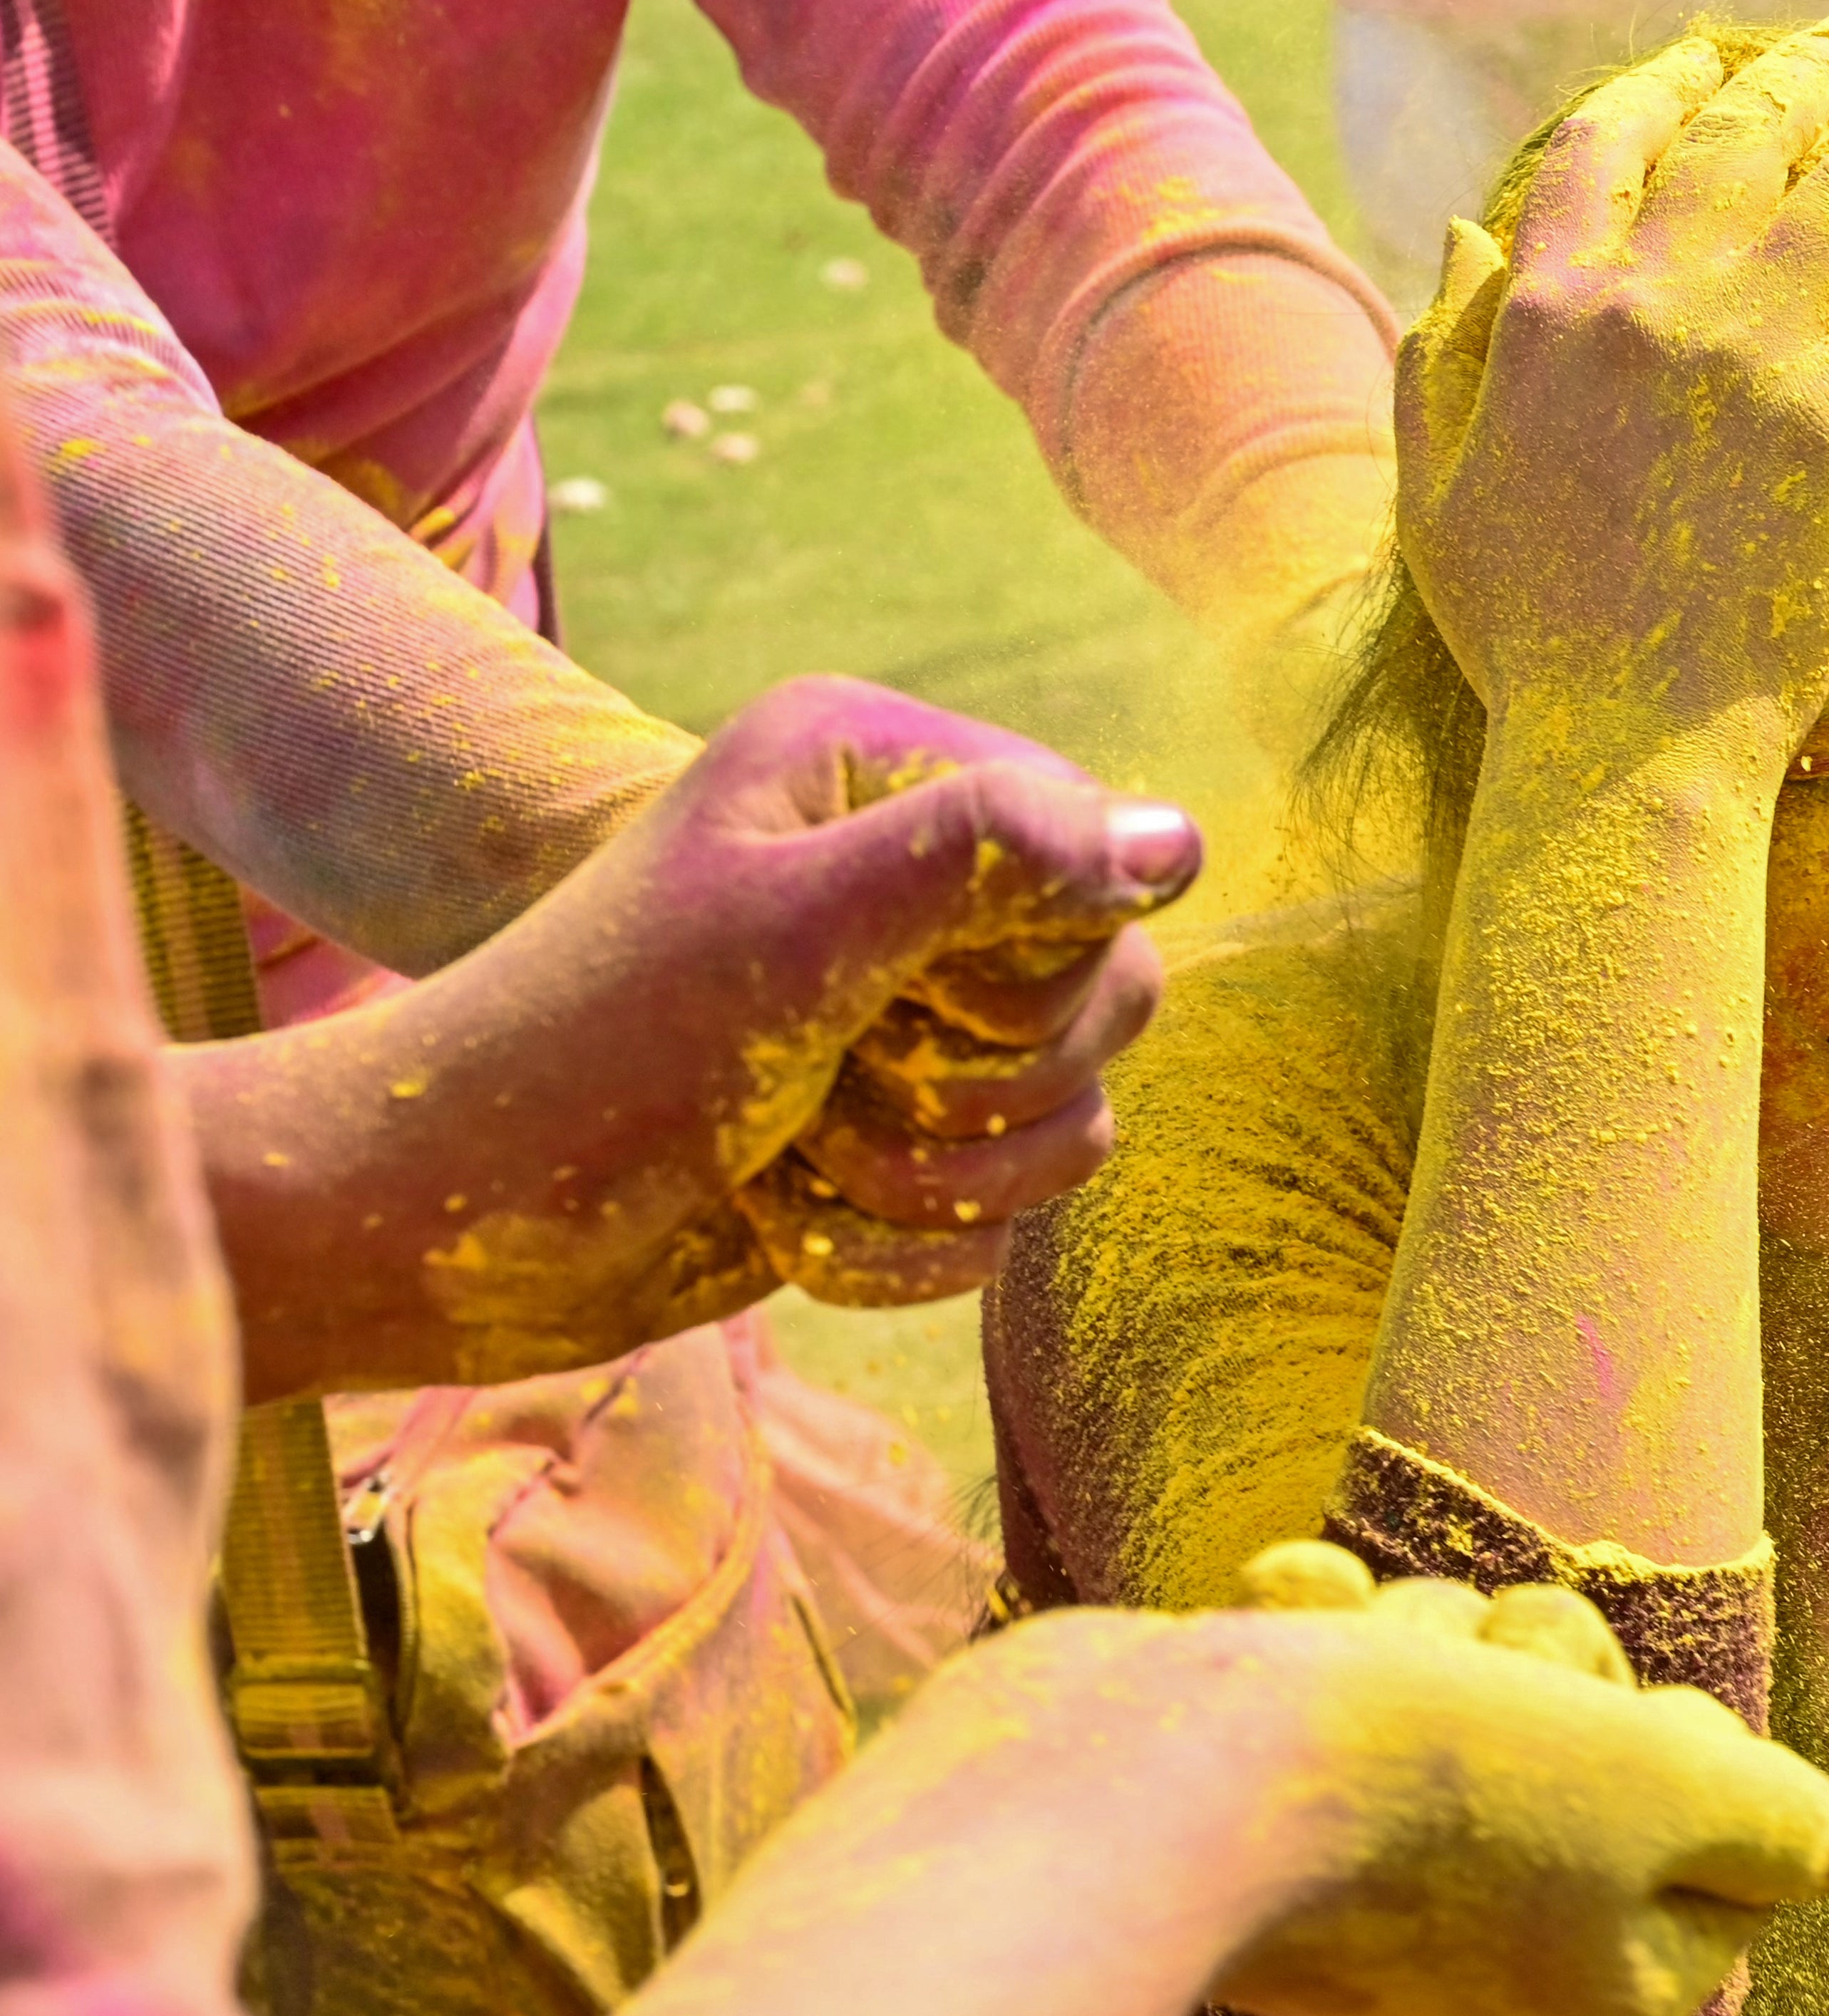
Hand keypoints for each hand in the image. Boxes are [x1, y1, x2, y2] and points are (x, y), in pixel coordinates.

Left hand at [194, 676, 1199, 1396]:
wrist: (457, 1225)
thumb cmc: (592, 1054)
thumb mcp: (793, 932)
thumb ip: (993, 857)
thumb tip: (1183, 843)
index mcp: (873, 772)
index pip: (1099, 860)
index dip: (1035, 966)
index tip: (904, 1002)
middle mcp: (903, 877)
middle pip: (1107, 996)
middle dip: (983, 1087)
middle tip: (840, 1085)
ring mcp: (906, 1015)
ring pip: (1071, 1119)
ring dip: (944, 1181)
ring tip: (802, 1160)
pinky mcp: (899, 1138)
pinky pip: (1011, 1210)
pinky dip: (910, 1243)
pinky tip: (794, 1220)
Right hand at [1206, 1542, 1828, 2015]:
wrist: (1151, 1770)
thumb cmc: (1439, 1782)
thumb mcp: (1665, 1788)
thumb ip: (1770, 1820)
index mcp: (1599, 2005)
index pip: (1717, 1860)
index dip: (1689, 1750)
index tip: (1639, 1716)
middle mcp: (1479, 1983)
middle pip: (1589, 1763)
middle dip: (1546, 1671)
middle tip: (1500, 1677)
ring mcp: (1352, 1907)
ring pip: (1458, 1697)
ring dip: (1424, 1638)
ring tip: (1361, 1657)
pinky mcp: (1246, 1825)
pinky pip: (1326, 1686)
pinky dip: (1315, 1630)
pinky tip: (1291, 1613)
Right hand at [1393, 11, 1828, 765]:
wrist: (1616, 742)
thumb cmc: (1524, 645)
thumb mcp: (1436, 493)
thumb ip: (1437, 355)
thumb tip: (1461, 237)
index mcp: (1545, 313)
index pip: (1605, 148)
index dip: (1662, 87)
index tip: (1706, 57)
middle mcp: (1647, 303)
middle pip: (1740, 140)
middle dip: (1806, 71)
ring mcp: (1749, 355)